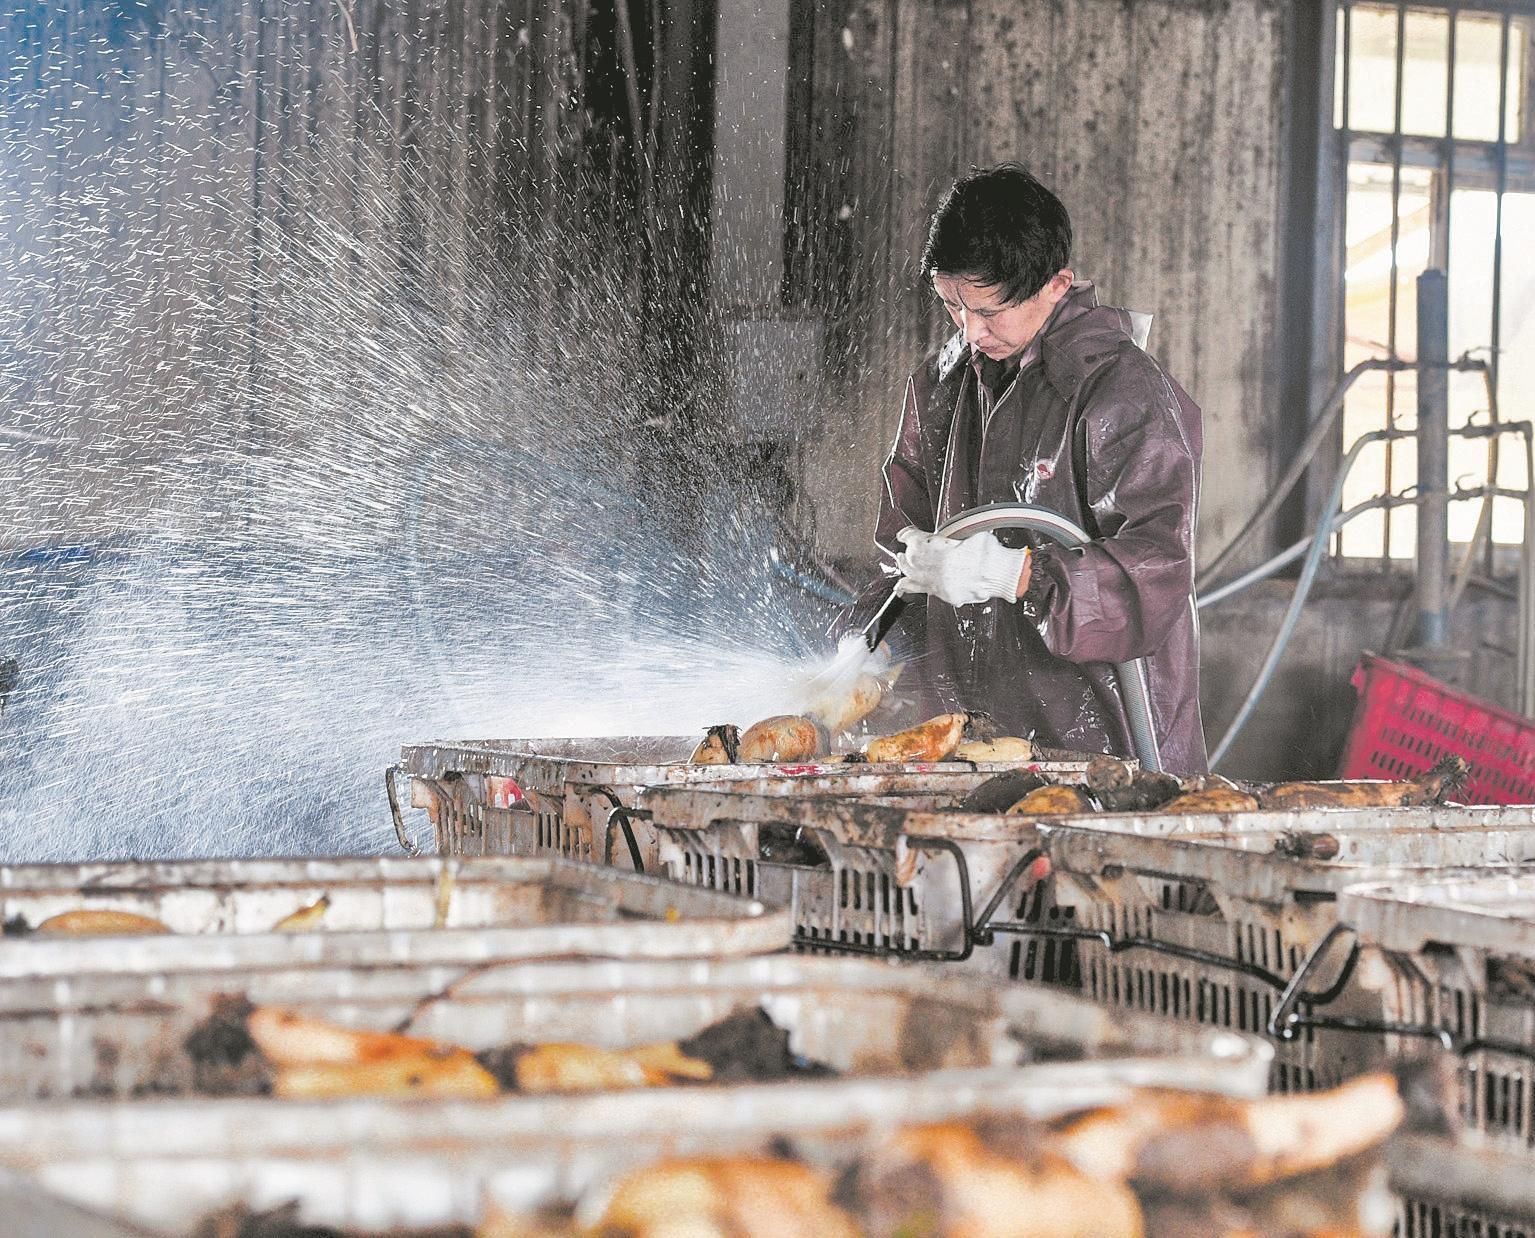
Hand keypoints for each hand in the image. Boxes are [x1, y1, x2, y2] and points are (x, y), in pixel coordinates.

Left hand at [894, 528, 1030, 606]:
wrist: (998, 573)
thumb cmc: (988, 553)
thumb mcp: (970, 533)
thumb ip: (955, 535)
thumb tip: (953, 536)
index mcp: (935, 546)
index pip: (912, 538)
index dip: (907, 535)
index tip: (904, 534)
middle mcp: (931, 565)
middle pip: (909, 558)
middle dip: (905, 554)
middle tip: (902, 551)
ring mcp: (935, 581)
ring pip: (911, 575)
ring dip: (905, 569)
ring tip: (901, 564)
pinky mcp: (942, 593)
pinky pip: (920, 590)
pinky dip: (909, 587)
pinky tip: (902, 587)